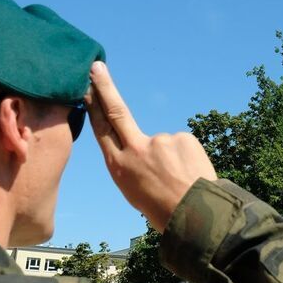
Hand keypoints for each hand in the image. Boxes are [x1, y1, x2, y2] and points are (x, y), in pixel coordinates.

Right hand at [86, 61, 217, 230]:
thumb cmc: (164, 210)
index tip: (86, 87)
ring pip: (164, 143)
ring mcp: (159, 140)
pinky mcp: (182, 137)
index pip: (102, 129)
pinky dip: (187, 157)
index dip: (93, 106)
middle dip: (105, 87)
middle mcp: (135, 149)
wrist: (196, 215)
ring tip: (180, 180)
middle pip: (116, 111)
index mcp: (118, 167)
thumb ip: (135, 163)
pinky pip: (182, 144)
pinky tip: (190, 173)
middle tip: (97, 66)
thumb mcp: (135, 190)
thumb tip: (147, 147)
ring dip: (172, 159)